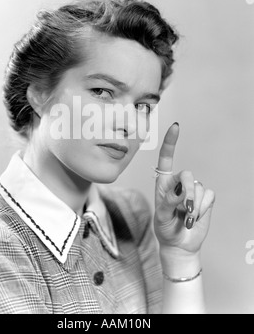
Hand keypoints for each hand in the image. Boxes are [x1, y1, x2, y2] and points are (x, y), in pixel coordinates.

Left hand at [154, 123, 215, 255]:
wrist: (180, 244)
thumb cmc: (165, 229)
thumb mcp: (161, 217)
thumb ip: (168, 203)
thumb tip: (181, 189)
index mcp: (163, 183)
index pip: (166, 158)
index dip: (171, 142)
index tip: (176, 126)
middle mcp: (178, 183)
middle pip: (187, 175)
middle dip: (188, 192)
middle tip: (187, 210)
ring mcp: (193, 190)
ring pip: (199, 188)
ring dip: (195, 207)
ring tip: (186, 218)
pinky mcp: (205, 198)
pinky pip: (209, 196)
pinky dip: (203, 210)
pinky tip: (195, 218)